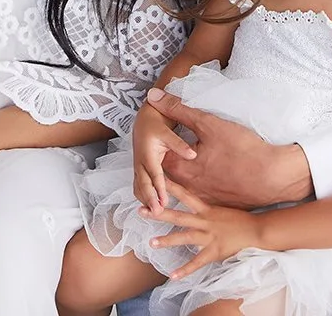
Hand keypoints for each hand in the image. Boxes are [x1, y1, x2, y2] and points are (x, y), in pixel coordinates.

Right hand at [133, 91, 196, 213]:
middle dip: (149, 199)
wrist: (143, 119)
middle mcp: (140, 161)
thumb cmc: (155, 125)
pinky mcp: (140, 168)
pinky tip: (150, 203)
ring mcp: (138, 166)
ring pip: (138, 186)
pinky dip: (143, 195)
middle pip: (143, 184)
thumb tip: (193, 154)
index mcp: (148, 153)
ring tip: (154, 212)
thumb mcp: (167, 132)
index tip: (164, 201)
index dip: (159, 189)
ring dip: (145, 199)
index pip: (154, 174)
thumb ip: (179, 145)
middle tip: (157, 212)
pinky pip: (139, 184)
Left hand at [147, 181, 262, 279]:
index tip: (156, 181)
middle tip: (141, 210)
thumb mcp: (219, 209)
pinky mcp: (214, 252)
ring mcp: (209, 237)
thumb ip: (204, 208)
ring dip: (167, 240)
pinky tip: (172, 275)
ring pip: (184, 237)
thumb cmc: (238, 220)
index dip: (170, 188)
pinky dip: (185, 270)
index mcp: (206, 210)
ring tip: (151, 243)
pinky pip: (197, 262)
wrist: (256, 231)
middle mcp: (205, 221)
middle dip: (159, 213)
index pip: (185, 195)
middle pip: (178, 216)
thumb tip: (190, 202)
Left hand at [150, 90, 310, 209]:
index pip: (156, 158)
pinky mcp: (221, 204)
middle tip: (170, 147)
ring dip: (184, 174)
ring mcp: (205, 199)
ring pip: (186, 186)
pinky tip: (211, 174)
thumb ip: (178, 109)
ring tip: (190, 160)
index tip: (157, 135)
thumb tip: (153, 98)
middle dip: (167, 160)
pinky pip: (204, 195)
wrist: (275, 176)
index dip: (155, 145)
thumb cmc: (242, 149)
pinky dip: (202, 184)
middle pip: (169, 174)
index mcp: (180, 169)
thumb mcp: (207, 123)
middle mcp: (189, 188)